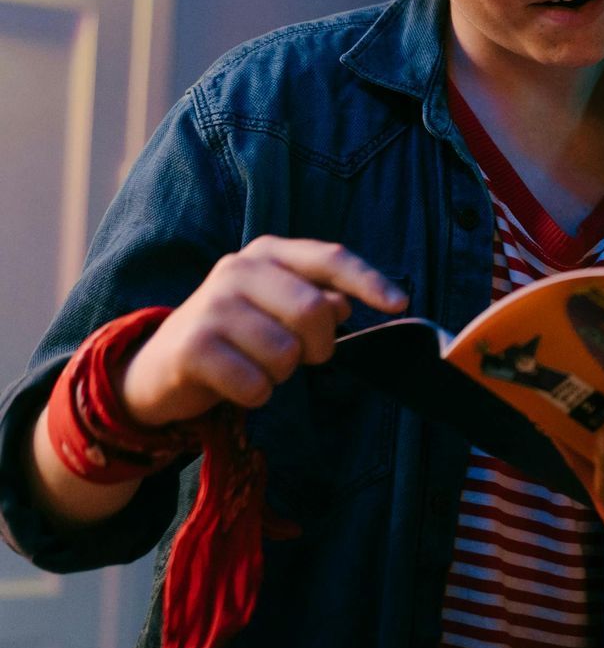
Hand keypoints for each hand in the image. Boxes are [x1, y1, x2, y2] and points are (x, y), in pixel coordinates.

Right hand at [119, 236, 408, 427]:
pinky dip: (257, 394)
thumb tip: (345, 302)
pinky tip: (236, 384)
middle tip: (301, 356)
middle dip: (319, 345)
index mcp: (267, 253)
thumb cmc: (235, 334)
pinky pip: (256, 383)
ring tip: (257, 366)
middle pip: (315, 310)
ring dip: (282, 373)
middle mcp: (238, 269)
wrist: (158, 366)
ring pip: (287, 353)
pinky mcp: (194, 346)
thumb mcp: (277, 308)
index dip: (369, 281)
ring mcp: (212, 305)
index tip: (401, 304)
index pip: (329, 258)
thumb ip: (317, 299)